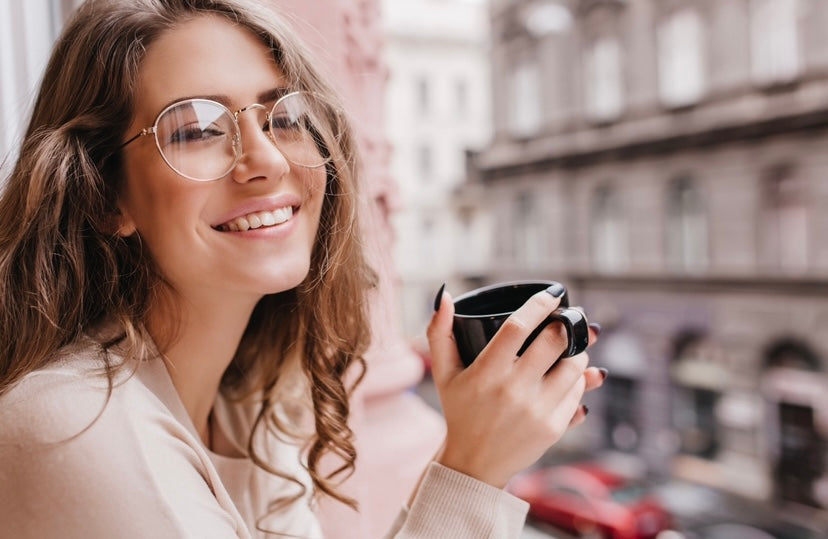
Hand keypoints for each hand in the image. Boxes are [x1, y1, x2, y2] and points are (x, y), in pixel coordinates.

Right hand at [427, 288, 603, 488]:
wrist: (474, 463)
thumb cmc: (459, 410)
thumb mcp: (443, 373)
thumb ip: (439, 332)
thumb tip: (446, 296)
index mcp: (486, 372)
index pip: (518, 327)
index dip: (540, 305)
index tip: (553, 294)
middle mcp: (513, 390)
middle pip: (554, 342)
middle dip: (566, 324)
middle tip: (569, 316)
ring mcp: (536, 410)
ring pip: (574, 366)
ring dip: (577, 350)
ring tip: (570, 345)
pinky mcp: (553, 427)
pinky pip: (577, 392)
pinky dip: (578, 379)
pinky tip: (569, 373)